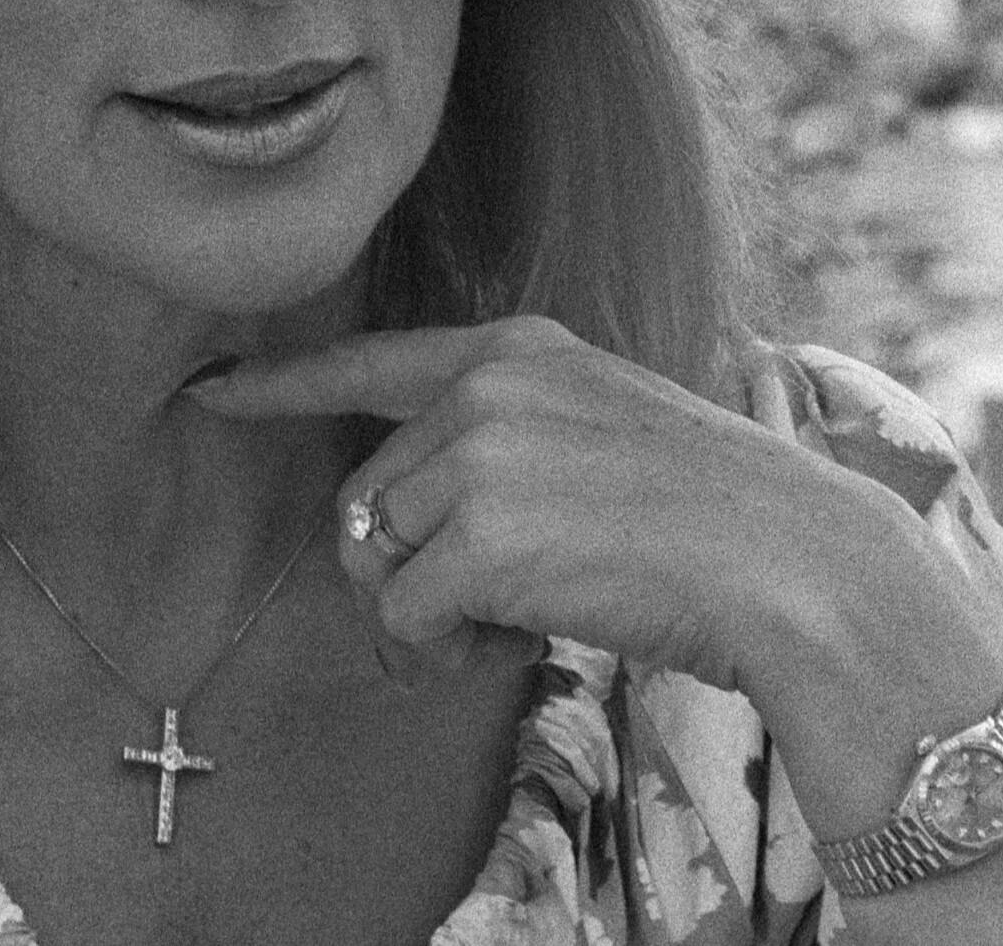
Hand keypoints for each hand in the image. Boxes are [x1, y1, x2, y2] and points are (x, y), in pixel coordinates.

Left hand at [185, 316, 962, 703]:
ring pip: (379, 561)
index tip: (210, 389)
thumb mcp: (607, 428)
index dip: (281, 386)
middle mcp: (486, 386)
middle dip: (407, 570)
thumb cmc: (719, 517)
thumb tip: (404, 522)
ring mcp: (479, 455)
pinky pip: (404, 620)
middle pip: (368, 497)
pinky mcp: (478, 538)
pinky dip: (442, 655)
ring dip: (428, 618)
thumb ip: (509, 441)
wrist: (792, 564)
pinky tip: (516, 645)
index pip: (371, 362)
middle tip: (493, 609)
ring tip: (516, 624)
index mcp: (520, 347)